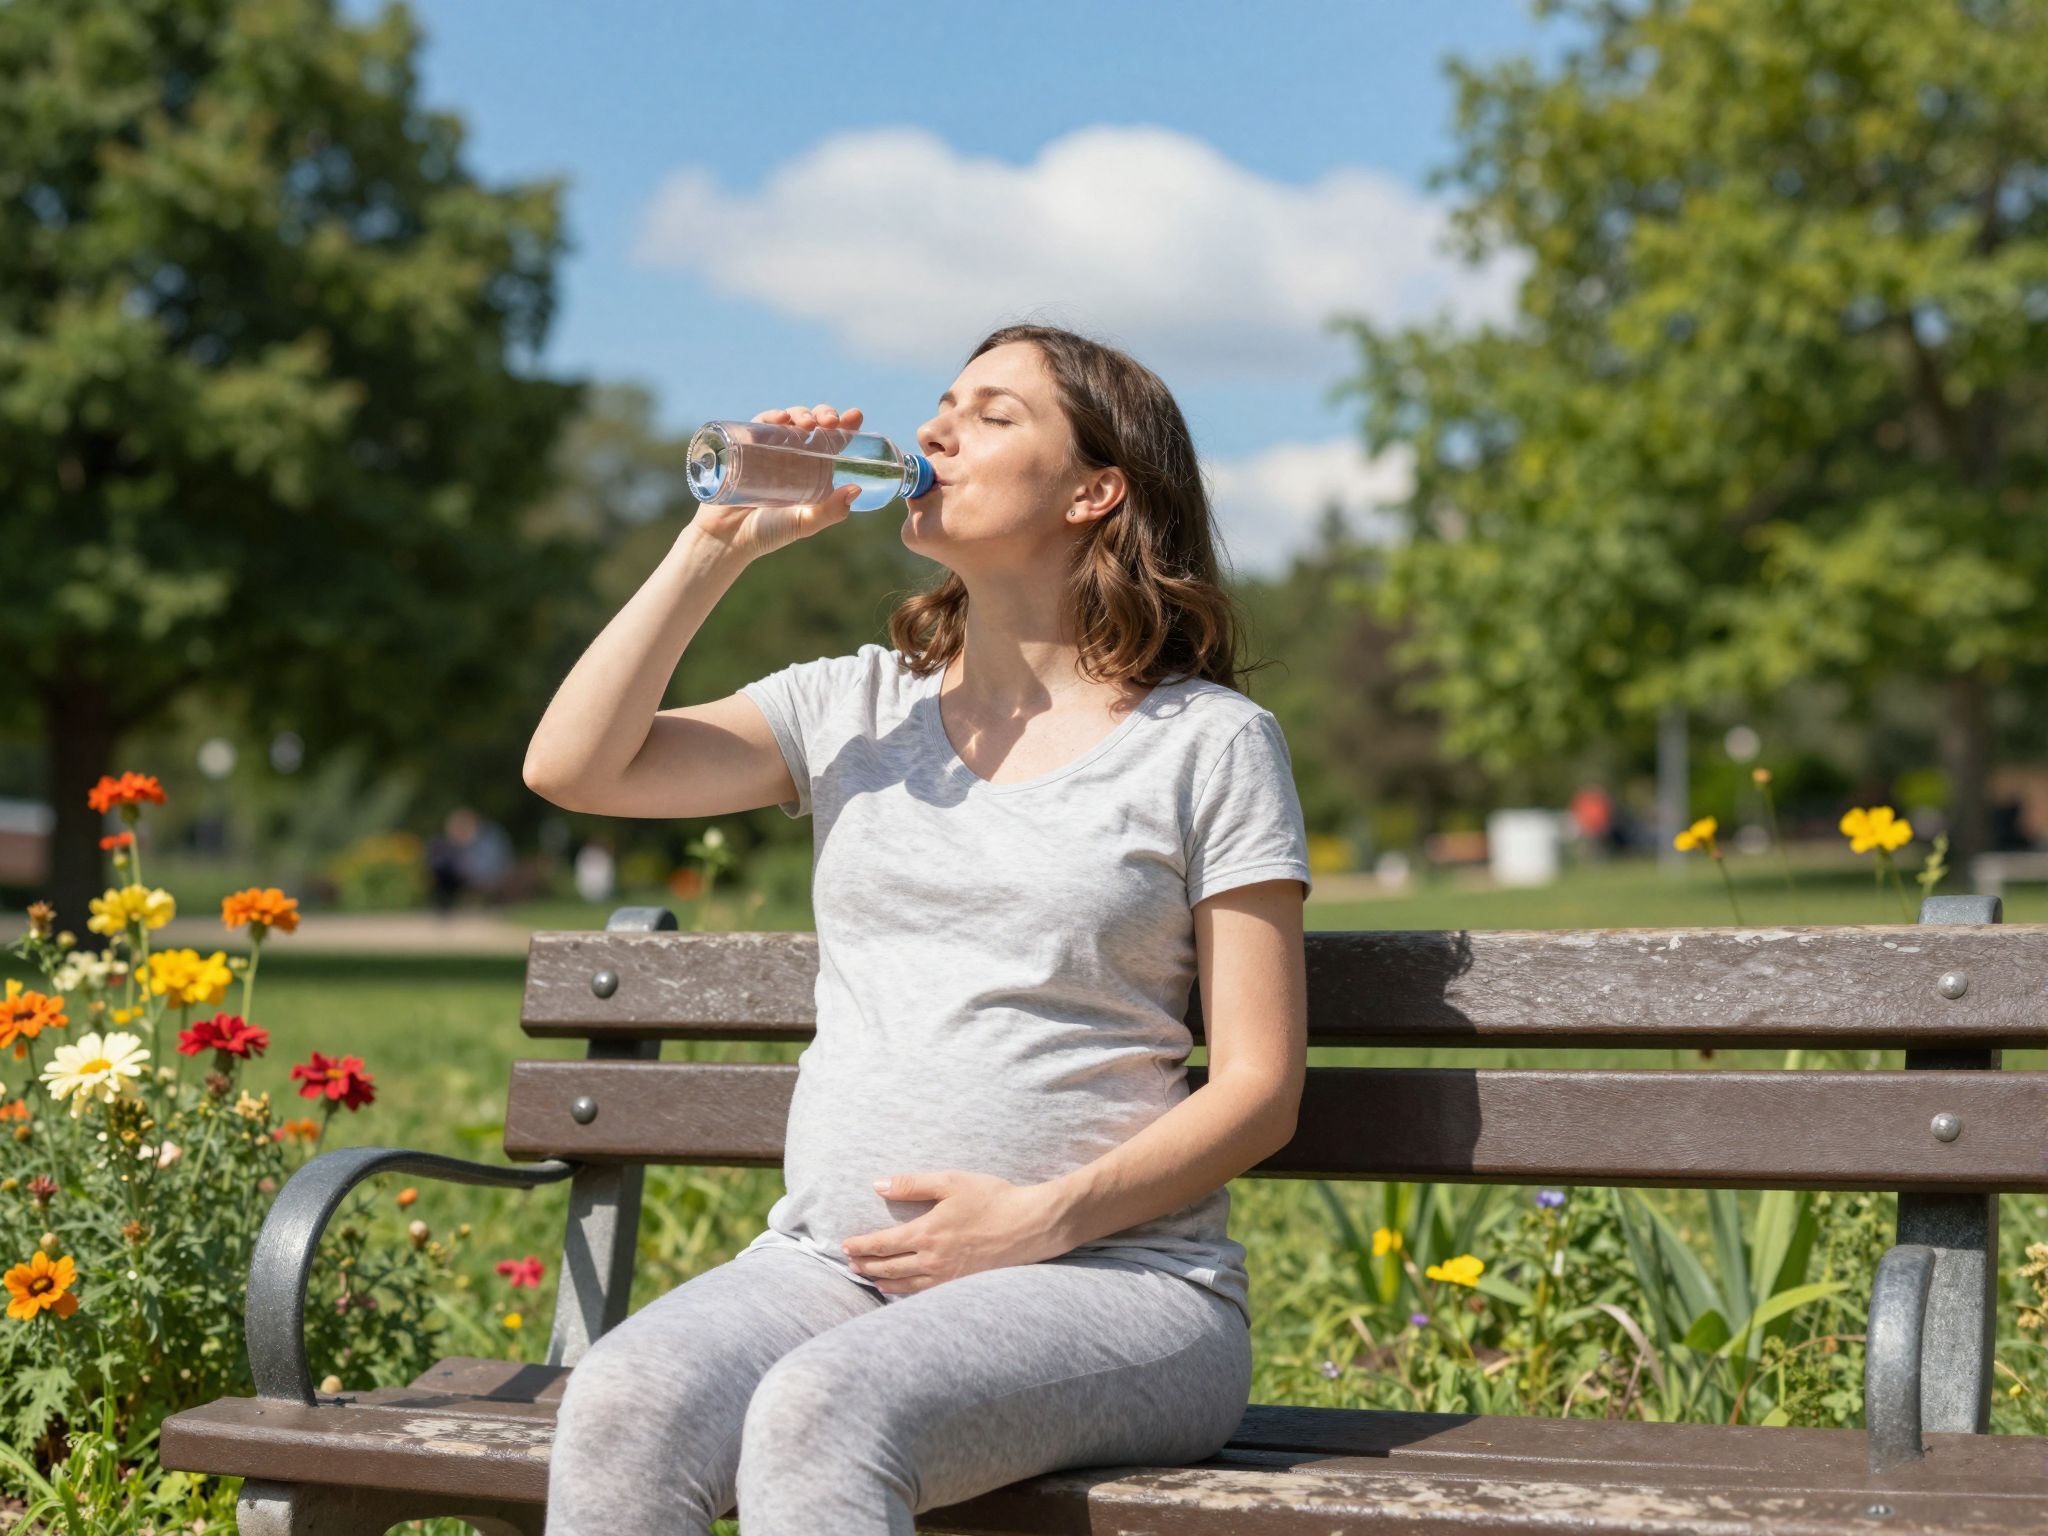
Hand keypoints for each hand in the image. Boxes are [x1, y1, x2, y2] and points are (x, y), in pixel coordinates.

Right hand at [686, 403, 863, 562]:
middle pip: (814, 425)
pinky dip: (771, 416)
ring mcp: (770, 449)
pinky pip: (760, 424)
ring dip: (802, 413)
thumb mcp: (804, 523)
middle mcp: (794, 455)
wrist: (727, 537)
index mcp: (814, 470)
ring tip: (808, 424)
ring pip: (790, 420)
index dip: (846, 425)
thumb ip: (830, 511)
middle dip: (824, 415)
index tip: (855, 416)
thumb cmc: (768, 532)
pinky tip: (781, 419)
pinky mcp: (747, 446)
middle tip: (831, 422)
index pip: (834, 441)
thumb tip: (855, 490)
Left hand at [841, 1170, 1071, 1294]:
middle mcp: (932, 1259)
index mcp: (926, 1232)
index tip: (846, 1245)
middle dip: (866, 1265)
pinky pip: (926, 1292)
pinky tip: (904, 1289)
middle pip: (888, 1266)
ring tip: (870, 1278)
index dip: (861, 1246)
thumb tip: (878, 1185)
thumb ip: (913, 1184)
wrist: (1031, 1225)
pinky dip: (907, 1292)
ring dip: (883, 1281)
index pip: (882, 1243)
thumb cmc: (993, 1199)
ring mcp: (947, 1276)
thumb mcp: (951, 1182)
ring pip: (905, 1284)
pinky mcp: (962, 1284)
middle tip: (850, 1264)